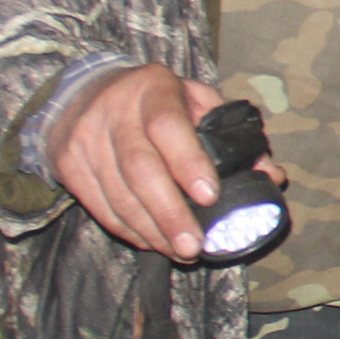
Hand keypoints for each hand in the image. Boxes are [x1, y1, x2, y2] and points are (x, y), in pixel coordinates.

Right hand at [47, 64, 230, 258]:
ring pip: (119, 195)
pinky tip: (150, 241)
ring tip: (178, 251)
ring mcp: (85, 137)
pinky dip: (128, 230)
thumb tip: (272, 176)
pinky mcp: (68, 163)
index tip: (209, 197)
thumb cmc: (155, 101)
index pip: (167, 126)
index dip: (188, 163)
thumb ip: (233, 135)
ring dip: (151, 231)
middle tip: (193, 246)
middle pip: (140, 169)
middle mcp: (114, 109)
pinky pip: (100, 206)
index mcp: (153, 87)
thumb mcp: (195, 101)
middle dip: (169, 213)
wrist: (82, 92)